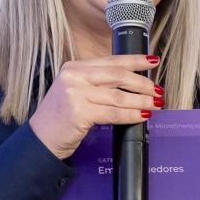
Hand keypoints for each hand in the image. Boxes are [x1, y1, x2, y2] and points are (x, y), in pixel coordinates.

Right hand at [29, 54, 161, 159]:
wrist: (41, 139)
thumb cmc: (61, 118)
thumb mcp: (76, 92)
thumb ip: (97, 83)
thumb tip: (132, 83)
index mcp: (74, 68)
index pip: (111, 61)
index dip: (134, 60)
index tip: (152, 60)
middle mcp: (74, 77)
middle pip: (117, 75)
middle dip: (142, 83)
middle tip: (157, 90)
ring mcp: (75, 93)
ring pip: (118, 96)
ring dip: (141, 101)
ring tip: (155, 104)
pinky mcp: (79, 112)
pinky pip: (113, 113)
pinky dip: (131, 115)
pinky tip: (143, 116)